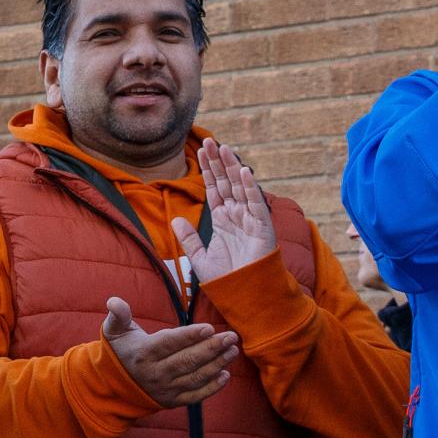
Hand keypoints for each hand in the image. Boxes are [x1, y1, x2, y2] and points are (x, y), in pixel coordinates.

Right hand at [100, 298, 236, 407]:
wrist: (115, 386)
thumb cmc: (121, 351)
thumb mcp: (114, 331)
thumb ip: (118, 315)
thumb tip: (114, 301)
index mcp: (144, 353)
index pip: (170, 344)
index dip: (190, 336)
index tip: (209, 328)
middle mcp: (156, 373)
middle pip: (187, 361)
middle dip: (212, 349)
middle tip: (231, 337)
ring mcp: (166, 389)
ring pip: (195, 378)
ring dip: (217, 365)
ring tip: (233, 351)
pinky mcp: (173, 400)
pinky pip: (195, 396)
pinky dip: (212, 388)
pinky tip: (226, 375)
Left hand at [171, 140, 274, 284]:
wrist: (245, 296)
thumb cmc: (226, 280)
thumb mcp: (200, 258)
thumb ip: (189, 239)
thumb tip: (175, 220)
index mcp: (222, 219)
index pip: (214, 188)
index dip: (207, 170)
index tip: (199, 150)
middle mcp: (237, 215)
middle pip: (226, 182)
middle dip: (217, 162)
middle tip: (208, 141)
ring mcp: (250, 219)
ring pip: (240, 187)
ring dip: (231, 168)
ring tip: (222, 148)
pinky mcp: (262, 227)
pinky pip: (255, 203)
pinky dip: (250, 188)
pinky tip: (242, 172)